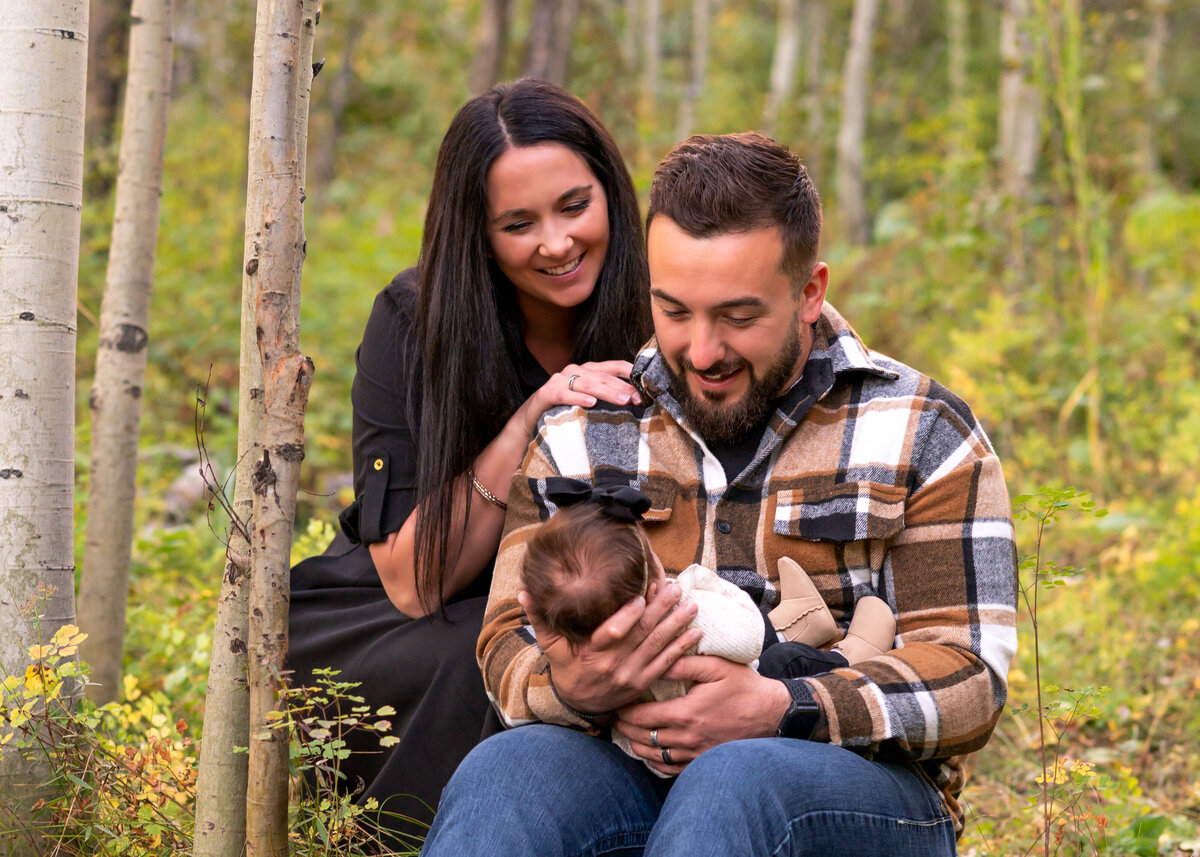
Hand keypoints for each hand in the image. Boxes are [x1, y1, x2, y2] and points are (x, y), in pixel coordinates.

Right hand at [516, 360, 640, 436]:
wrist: (530, 421)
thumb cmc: (565, 412)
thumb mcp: (589, 404)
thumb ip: (608, 400)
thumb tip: (637, 405)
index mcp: (590, 371)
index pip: (615, 366)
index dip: (631, 376)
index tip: (646, 390)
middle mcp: (576, 371)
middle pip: (604, 376)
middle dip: (622, 387)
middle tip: (637, 399)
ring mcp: (560, 380)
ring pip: (587, 383)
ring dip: (606, 392)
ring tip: (622, 401)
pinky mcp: (546, 393)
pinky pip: (565, 394)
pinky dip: (578, 398)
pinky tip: (591, 404)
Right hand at [517, 579, 700, 713]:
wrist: (579, 705)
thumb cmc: (566, 669)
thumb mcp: (550, 646)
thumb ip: (540, 620)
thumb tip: (524, 593)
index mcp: (592, 654)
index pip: (612, 632)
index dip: (628, 615)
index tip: (642, 596)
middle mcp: (614, 665)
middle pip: (641, 634)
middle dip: (661, 609)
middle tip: (676, 587)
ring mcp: (631, 676)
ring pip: (657, 647)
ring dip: (676, 625)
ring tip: (691, 605)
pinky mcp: (643, 683)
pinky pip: (666, 665)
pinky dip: (682, 648)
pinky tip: (695, 633)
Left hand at [613, 656, 793, 774]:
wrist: (773, 715)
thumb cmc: (745, 688)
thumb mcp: (717, 667)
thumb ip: (685, 662)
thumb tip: (657, 662)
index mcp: (686, 713)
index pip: (641, 717)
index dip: (623, 711)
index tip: (616, 702)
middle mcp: (687, 738)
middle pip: (642, 738)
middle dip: (624, 727)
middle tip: (613, 717)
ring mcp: (695, 755)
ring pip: (653, 756)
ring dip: (636, 745)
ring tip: (626, 732)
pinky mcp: (702, 763)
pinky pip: (670, 769)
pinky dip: (654, 761)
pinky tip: (649, 751)